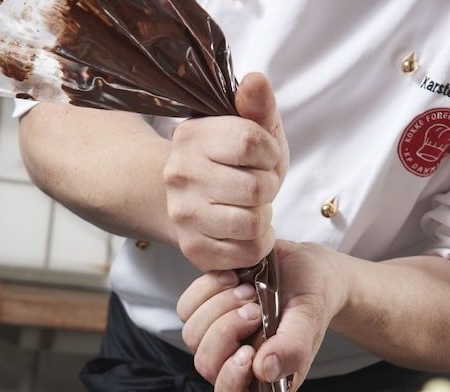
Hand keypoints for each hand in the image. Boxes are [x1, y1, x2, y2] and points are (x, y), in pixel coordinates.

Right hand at [163, 73, 289, 271]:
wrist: (197, 199)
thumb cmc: (233, 161)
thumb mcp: (251, 127)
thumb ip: (258, 105)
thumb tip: (255, 81)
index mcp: (191, 137)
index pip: (252, 143)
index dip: (270, 154)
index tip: (263, 158)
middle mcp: (180, 175)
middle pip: (256, 188)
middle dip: (268, 188)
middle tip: (257, 186)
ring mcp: (183, 215)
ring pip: (252, 223)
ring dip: (263, 217)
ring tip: (252, 208)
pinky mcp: (193, 248)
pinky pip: (247, 253)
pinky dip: (257, 243)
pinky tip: (247, 231)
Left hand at [176, 241, 347, 391]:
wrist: (303, 266)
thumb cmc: (311, 299)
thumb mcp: (309, 320)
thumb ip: (292, 348)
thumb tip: (264, 371)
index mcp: (264, 383)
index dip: (230, 383)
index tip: (247, 352)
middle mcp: (235, 366)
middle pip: (206, 365)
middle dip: (227, 332)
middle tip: (255, 309)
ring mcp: (216, 341)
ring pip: (192, 336)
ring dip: (220, 307)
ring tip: (250, 290)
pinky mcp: (203, 313)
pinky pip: (187, 308)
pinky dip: (207, 290)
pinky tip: (234, 278)